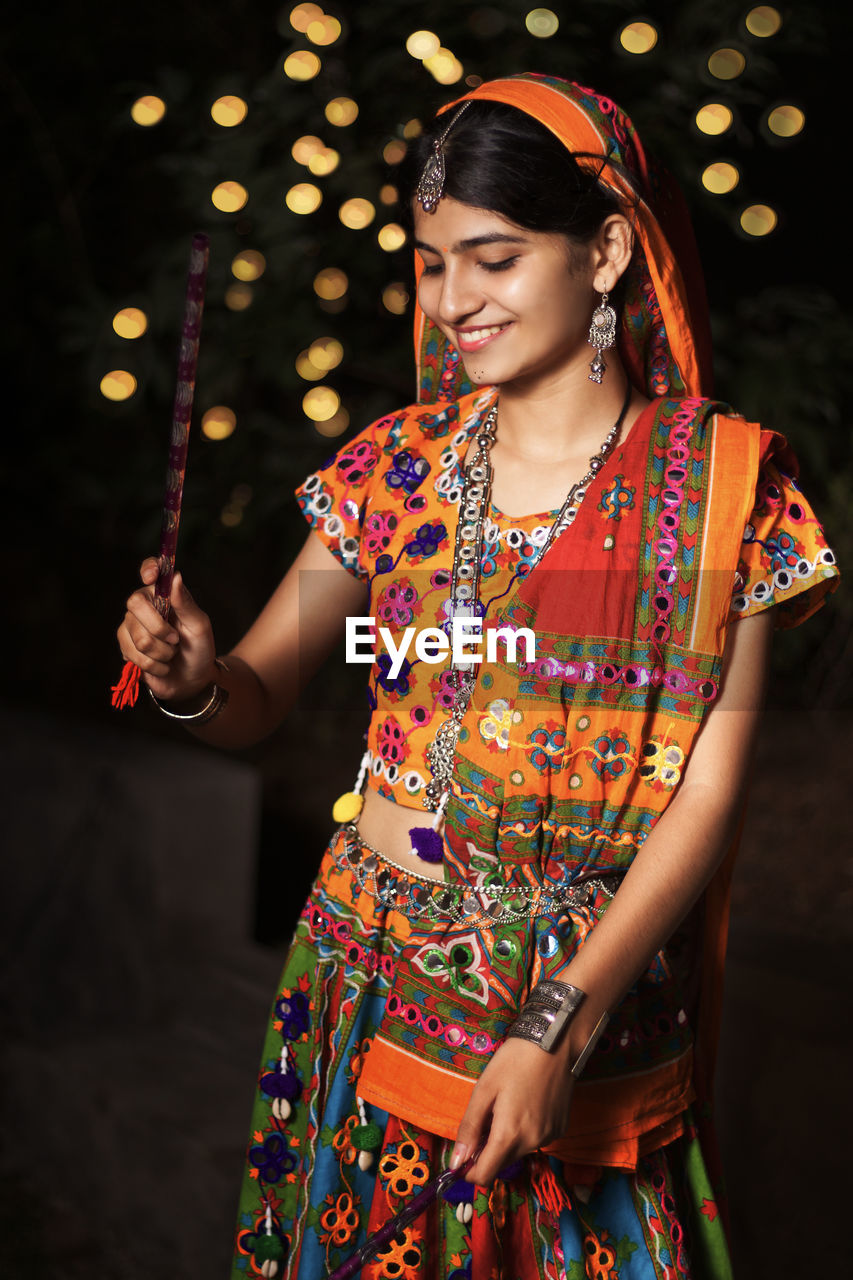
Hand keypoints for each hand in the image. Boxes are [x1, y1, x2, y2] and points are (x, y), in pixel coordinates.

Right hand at [117, 558, 216, 701]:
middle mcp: (144, 606)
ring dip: (162, 652)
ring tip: (171, 654)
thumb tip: (175, 576)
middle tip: (176, 639)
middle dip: (159, 628)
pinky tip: (162, 665)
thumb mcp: (199, 625)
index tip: (151, 577)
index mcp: (164, 594)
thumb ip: (186, 603)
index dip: (148, 568)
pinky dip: (154, 665)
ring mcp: (131, 626)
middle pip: (135, 604)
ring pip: (137, 636)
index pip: (150, 569)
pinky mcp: (126, 648)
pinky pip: (133, 654)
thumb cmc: (199, 648)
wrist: (192, 679)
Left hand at [450, 1037, 575, 1185]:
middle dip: (486, 1151)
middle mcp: (532, 1143)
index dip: (468, 1171)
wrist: (555, 1043)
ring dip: (505, 1140)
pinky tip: (523, 1105)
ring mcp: (549, 1137)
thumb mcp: (483, 1090)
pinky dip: (523, 1132)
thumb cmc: (514, 1061)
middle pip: (501, 1164)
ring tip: (505, 1107)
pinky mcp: (559, 1129)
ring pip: (517, 1152)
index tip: (461, 1157)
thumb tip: (455, 1161)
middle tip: (484, 1119)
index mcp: (509, 1135)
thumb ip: (469, 1128)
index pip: (485, 1176)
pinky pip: (534, 1140)